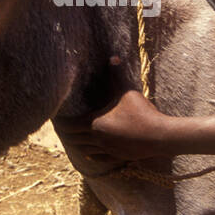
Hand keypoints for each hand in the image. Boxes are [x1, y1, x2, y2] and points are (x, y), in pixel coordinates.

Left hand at [54, 58, 172, 162]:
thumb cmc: (142, 112)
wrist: (160, 136)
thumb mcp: (127, 91)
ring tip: (72, 140)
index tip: (54, 120)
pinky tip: (89, 155)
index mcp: (95, 123)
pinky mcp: (117, 156)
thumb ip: (117, 75)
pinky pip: (99, 158)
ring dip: (77, 144)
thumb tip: (113, 57)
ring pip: (84, 150)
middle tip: (60, 129)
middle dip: (66, 134)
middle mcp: (97, 139)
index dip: (60, 123)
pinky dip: (91, 155)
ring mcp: (107, 150)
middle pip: (73, 139)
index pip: (69, 126)